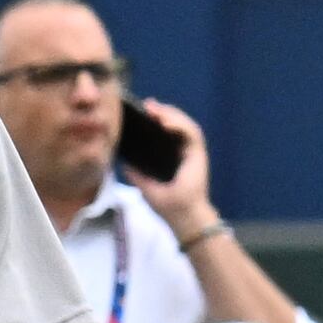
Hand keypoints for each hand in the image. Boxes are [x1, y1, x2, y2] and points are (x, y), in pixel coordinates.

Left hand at [124, 100, 213, 228]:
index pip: (166, 132)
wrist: (181, 217)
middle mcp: (184, 152)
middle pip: (176, 125)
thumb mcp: (145, 186)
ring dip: (171, 115)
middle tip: (147, 105)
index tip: (142, 110)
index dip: (157, 119)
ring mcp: (192, 152)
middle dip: (162, 112)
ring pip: (185, 125)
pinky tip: (166, 122)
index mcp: (173, 157)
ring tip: (155, 110)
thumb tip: (123, 161)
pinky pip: (192, 134)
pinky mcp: (199, 155)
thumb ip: (136, 174)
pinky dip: (180, 125)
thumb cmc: (167, 205)